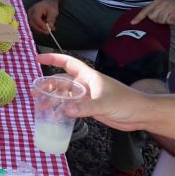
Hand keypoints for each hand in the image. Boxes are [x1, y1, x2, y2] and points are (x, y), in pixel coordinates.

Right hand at [28, 0, 60, 35]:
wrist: (47, 4)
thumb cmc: (50, 7)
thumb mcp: (53, 11)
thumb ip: (51, 18)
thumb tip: (50, 26)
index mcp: (36, 8)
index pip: (36, 18)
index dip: (41, 25)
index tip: (48, 29)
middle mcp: (30, 13)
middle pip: (33, 23)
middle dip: (41, 29)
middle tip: (48, 32)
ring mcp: (29, 17)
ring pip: (33, 26)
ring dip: (41, 29)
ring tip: (50, 29)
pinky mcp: (30, 20)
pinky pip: (34, 26)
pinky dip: (41, 29)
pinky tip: (47, 28)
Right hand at [37, 53, 154, 130]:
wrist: (140, 114)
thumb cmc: (127, 102)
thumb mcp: (105, 104)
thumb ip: (85, 108)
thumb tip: (64, 110)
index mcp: (89, 76)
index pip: (68, 63)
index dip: (53, 59)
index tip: (38, 59)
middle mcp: (86, 85)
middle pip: (62, 81)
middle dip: (48, 85)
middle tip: (34, 93)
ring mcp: (88, 96)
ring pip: (66, 96)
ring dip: (53, 100)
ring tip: (40, 106)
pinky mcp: (90, 108)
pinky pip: (72, 107)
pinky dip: (62, 110)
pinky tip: (55, 116)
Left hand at [132, 0, 174, 24]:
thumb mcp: (165, 7)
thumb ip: (157, 12)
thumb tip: (148, 19)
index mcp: (158, 1)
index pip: (146, 10)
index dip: (139, 17)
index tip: (132, 23)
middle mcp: (162, 3)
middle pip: (152, 18)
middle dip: (158, 21)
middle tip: (167, 17)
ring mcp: (169, 8)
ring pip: (160, 21)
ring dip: (166, 22)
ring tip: (172, 17)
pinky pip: (169, 22)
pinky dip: (173, 23)